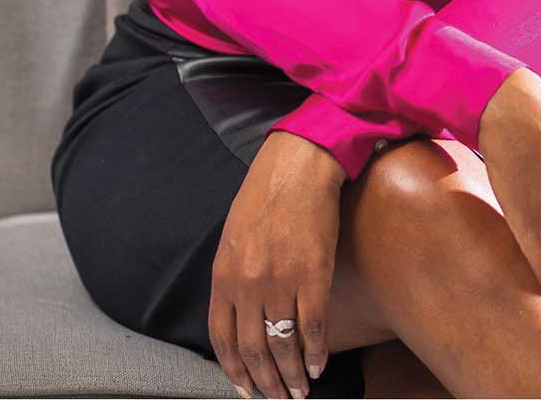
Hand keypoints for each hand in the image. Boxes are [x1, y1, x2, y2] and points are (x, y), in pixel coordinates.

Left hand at [208, 130, 346, 399]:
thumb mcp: (234, 235)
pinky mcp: (314, 275)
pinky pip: (314, 328)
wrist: (299, 163)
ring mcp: (281, 281)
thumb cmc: (266, 194)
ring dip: (292, 376)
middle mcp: (248, 283)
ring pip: (283, 346)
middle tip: (279, 398)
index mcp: (224, 274)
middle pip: (253, 350)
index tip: (246, 389)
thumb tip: (240, 313)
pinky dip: (316, 354)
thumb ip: (233, 275)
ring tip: (300, 391)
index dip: (235, 371)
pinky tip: (318, 365)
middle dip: (266, 383)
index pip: (222, 339)